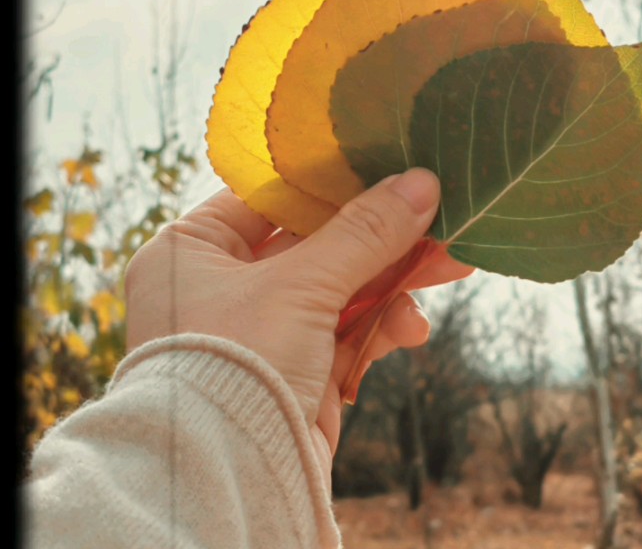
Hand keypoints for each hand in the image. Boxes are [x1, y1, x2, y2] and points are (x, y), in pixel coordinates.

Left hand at [124, 168, 471, 481]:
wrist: (231, 478)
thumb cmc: (237, 364)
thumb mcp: (301, 286)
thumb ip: (363, 233)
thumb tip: (421, 182)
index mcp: (192, 250)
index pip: (269, 197)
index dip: (331, 180)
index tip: (387, 163)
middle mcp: (219, 286)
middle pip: (314, 243)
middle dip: (380, 237)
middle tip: (438, 218)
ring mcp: (259, 330)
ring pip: (339, 288)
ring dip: (392, 282)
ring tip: (450, 267)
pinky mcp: (293, 370)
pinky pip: (344, 332)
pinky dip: (379, 327)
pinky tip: (411, 329)